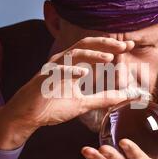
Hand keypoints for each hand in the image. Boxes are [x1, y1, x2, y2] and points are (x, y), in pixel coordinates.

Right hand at [0, 37, 134, 149]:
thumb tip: (124, 97)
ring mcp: (53, 68)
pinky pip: (58, 70)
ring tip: (109, 57)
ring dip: (92, 54)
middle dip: (107, 43)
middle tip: (125, 45)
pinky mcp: (44, 78)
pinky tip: (83, 73)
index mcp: (73, 64)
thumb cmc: (52, 105)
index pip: (95, 50)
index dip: (113, 46)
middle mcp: (64, 61)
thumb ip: (103, 99)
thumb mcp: (83, 103)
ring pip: (74, 53)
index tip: (130, 45)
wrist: (27, 115)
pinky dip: (71, 70)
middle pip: (86, 44)